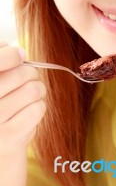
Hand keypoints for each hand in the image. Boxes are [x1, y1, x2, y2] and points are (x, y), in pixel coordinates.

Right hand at [0, 41, 45, 156]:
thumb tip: (12, 48)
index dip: (12, 55)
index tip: (20, 56)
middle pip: (22, 74)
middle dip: (31, 73)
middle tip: (29, 78)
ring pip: (33, 90)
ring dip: (38, 90)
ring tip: (32, 94)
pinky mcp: (7, 138)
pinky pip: (37, 109)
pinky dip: (39, 106)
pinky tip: (30, 110)